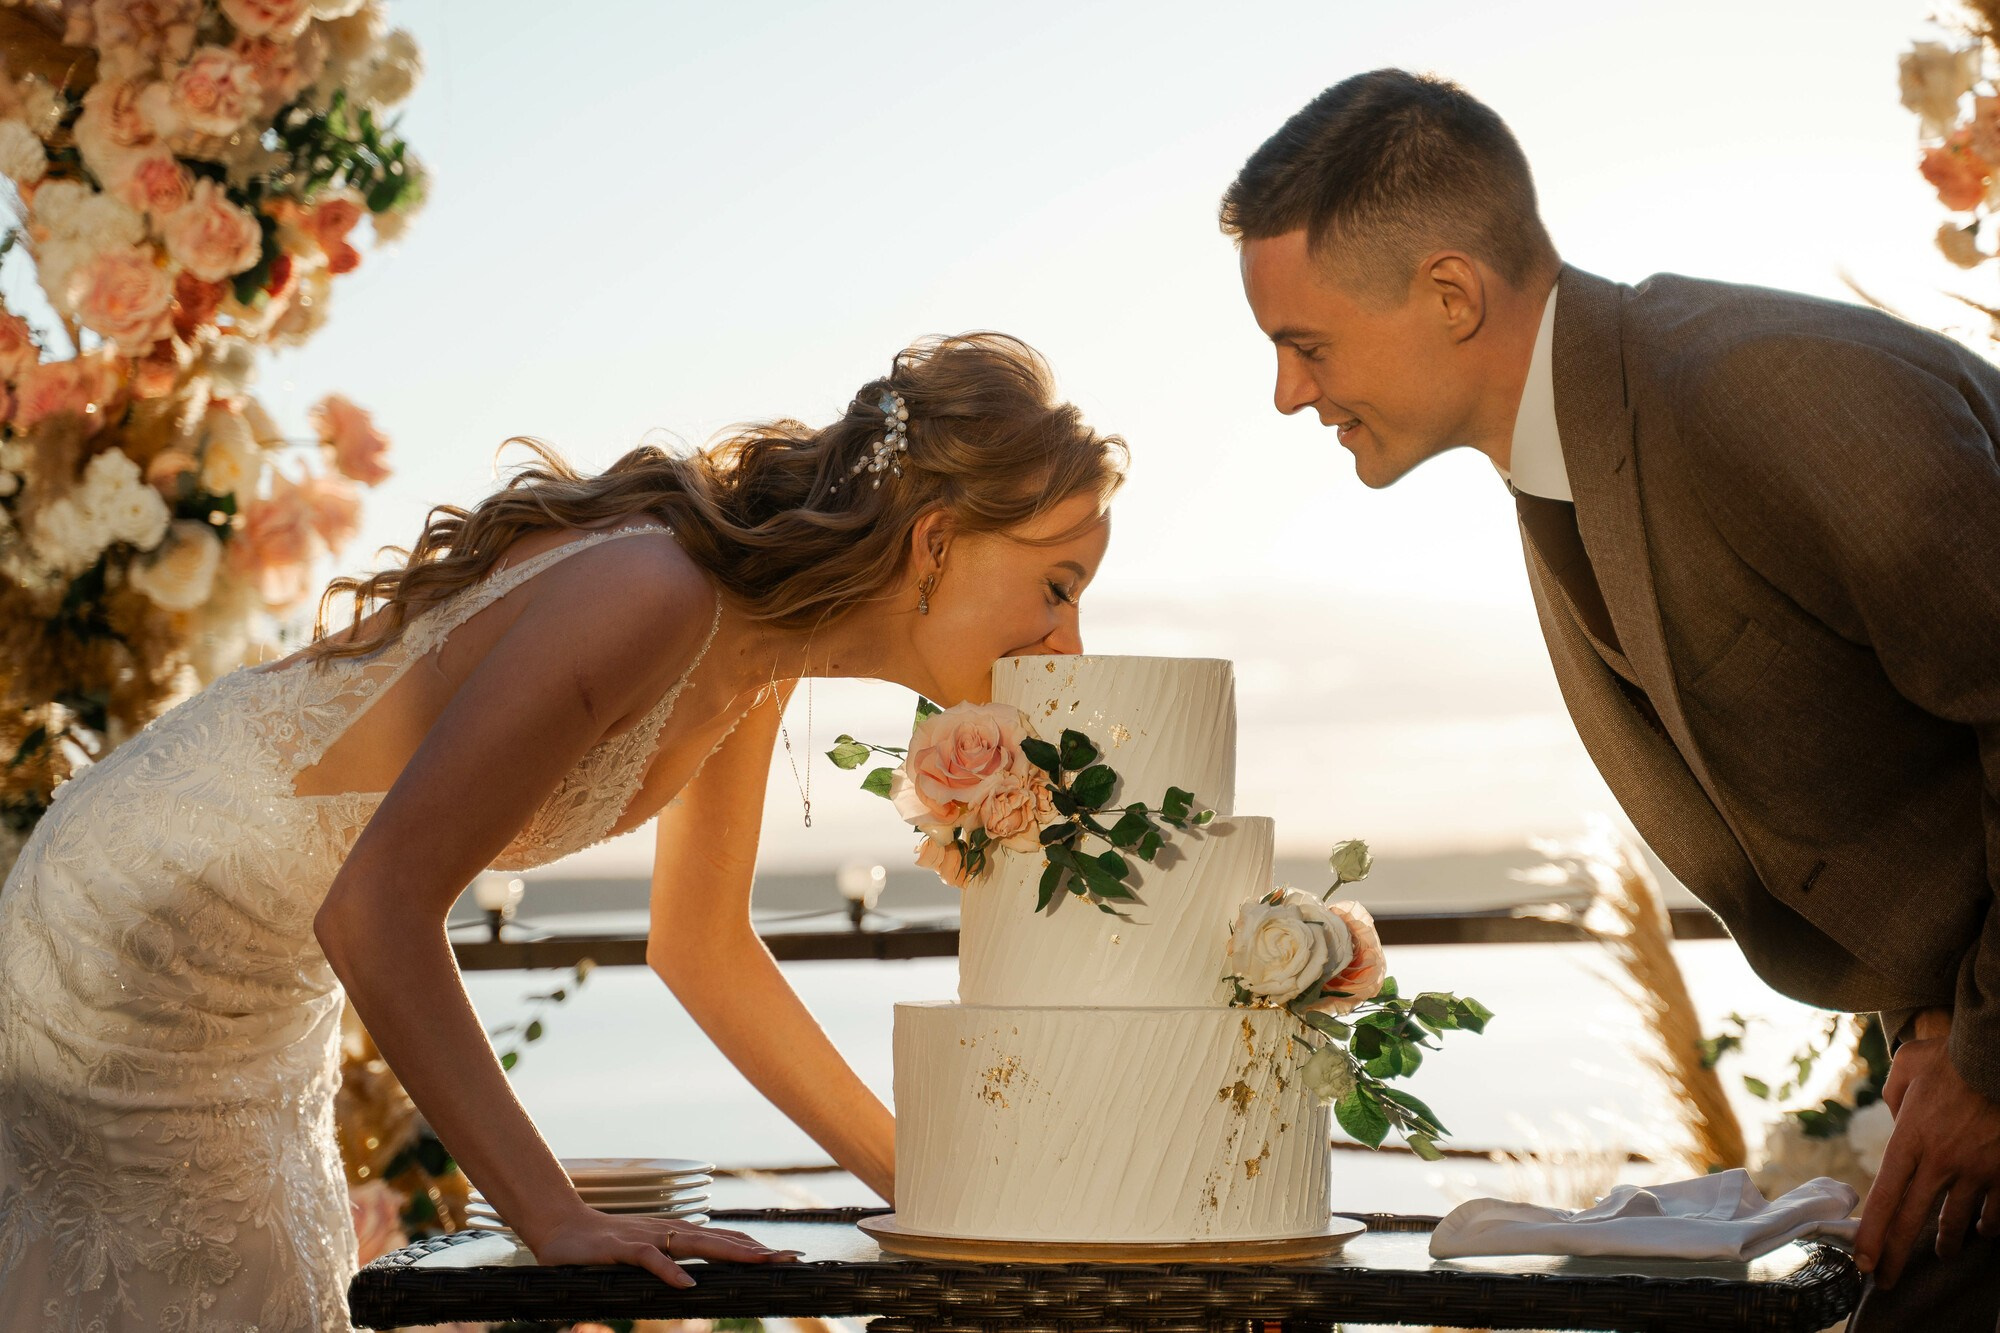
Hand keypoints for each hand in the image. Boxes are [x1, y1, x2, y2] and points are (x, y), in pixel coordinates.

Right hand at [527, 1209, 802, 1287]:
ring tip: (759, 1262)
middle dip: (756, 1250)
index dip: (755, 1248)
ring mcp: (647, 1238)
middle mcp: (668, 1232)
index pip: (723, 1241)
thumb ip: (668, 1262)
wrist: (560, 1229)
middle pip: (720, 1241)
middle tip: (789, 1257)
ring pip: (695, 1244)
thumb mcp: (642, 1254)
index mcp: (675, 1236)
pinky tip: (688, 1284)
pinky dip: (669, 1272)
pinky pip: (650, 1260)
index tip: (787, 1256)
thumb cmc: (602, 1246)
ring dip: (728, 1252)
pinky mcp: (622, 1249)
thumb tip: (694, 1279)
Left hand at [1853, 1025, 1999, 1288]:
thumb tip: (1899, 1121)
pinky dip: (1988, 1226)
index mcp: (1909, 1139)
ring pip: (1957, 1223)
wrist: (1998, 1055)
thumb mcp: (1907, 1067)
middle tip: (1885, 1280)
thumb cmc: (1953, 1056)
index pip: (1884, 1197)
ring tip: (1941, 1251)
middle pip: (1912, 1221)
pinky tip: (1982, 1230)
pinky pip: (1996, 1215)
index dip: (1872, 1234)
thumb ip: (1894, 1098)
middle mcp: (1940, 1162)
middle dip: (1895, 1256)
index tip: (1862, 1261)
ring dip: (1946, 1242)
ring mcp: (1977, 1172)